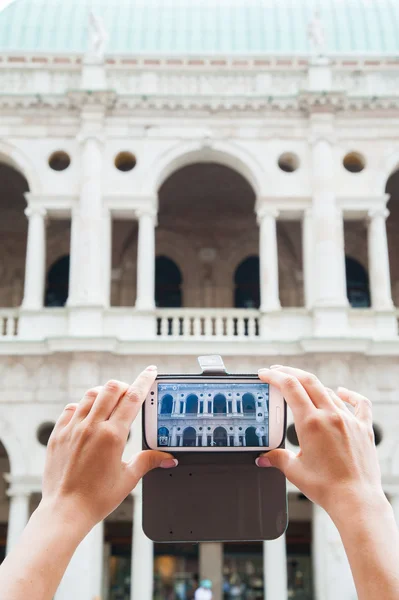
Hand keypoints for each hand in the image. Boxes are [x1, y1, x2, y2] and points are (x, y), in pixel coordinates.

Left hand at [41, 366, 176, 533]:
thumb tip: (168, 458)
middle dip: (124, 385)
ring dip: (104, 393)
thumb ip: (148, 461)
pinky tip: (88, 414)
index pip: (133, 399)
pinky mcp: (58, 434)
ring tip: (111, 402)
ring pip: (90, 395)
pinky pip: (71, 409)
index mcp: (112, 436)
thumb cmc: (97, 499)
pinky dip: (82, 406)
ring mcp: (72, 428)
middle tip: (131, 392)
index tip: (150, 371)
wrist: (64, 511)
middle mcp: (91, 427)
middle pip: (111, 389)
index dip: (144, 381)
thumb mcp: (128, 479)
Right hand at [257, 365, 383, 516]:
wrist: (356, 500)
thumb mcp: (295, 471)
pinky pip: (359, 403)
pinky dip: (349, 395)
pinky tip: (342, 391)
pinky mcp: (363, 428)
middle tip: (277, 371)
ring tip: (301, 388)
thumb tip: (263, 458)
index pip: (290, 387)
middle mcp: (330, 415)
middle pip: (308, 381)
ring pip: (328, 391)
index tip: (265, 374)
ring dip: (311, 386)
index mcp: (311, 423)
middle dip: (290, 372)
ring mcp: (349, 419)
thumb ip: (277, 458)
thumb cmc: (327, 488)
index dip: (275, 376)